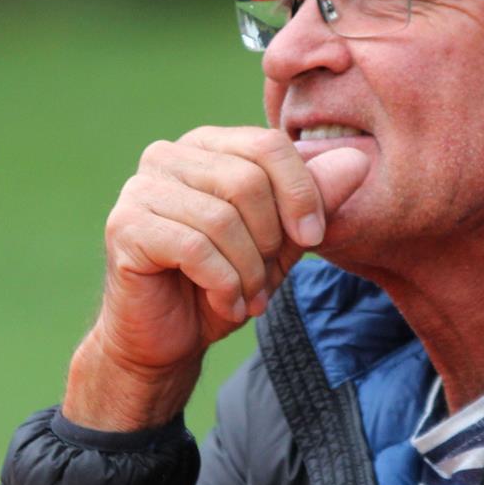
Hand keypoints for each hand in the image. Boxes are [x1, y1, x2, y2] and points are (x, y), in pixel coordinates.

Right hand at [65, 126, 369, 430]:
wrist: (166, 339)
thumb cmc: (222, 283)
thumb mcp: (282, 241)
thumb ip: (315, 199)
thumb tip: (358, 160)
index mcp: (207, 146)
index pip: (268, 144)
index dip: (301, 193)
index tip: (312, 238)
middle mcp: (168, 156)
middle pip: (246, 181)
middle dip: (270, 241)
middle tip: (268, 280)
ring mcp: (140, 188)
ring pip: (222, 219)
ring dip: (249, 271)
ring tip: (248, 297)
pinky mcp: (124, 227)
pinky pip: (194, 249)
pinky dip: (223, 285)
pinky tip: (224, 304)